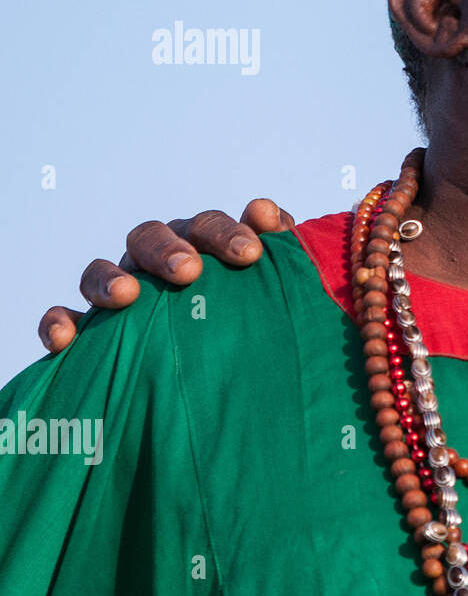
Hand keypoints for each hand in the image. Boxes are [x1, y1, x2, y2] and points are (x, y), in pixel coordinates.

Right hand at [38, 199, 295, 352]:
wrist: (230, 381)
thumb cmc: (256, 327)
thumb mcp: (276, 293)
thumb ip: (281, 253)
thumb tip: (269, 214)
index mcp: (202, 248)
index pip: (208, 227)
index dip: (226, 233)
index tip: (250, 254)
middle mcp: (157, 262)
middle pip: (151, 237)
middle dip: (168, 249)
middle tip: (189, 271)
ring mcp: (120, 292)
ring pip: (100, 270)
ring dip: (109, 278)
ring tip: (125, 295)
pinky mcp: (91, 331)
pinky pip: (65, 320)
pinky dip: (59, 323)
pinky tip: (65, 340)